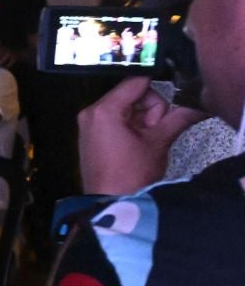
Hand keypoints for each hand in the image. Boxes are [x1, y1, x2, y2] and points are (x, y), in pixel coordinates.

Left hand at [77, 76, 205, 195]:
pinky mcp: (93, 135)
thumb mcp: (159, 142)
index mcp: (104, 110)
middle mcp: (92, 113)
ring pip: (127, 107)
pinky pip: (118, 120)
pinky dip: (132, 127)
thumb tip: (196, 106)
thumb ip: (178, 118)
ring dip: (143, 121)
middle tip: (153, 133)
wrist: (112, 203)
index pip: (136, 83)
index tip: (164, 114)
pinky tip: (138, 144)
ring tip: (145, 142)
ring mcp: (90, 124)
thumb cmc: (131, 176)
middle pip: (131, 94)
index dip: (157, 94)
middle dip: (149, 112)